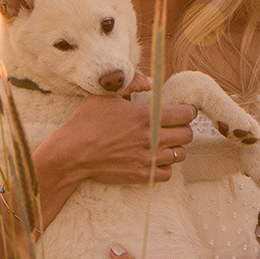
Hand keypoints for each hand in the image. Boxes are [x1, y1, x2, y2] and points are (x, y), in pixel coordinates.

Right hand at [45, 82, 196, 186]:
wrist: (72, 153)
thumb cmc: (87, 121)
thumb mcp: (107, 95)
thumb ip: (132, 83)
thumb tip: (151, 83)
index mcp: (146, 117)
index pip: (186, 114)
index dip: (188, 111)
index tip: (182, 110)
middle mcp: (151, 139)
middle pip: (188, 135)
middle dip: (183, 128)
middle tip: (172, 126)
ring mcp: (147, 159)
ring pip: (180, 155)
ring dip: (174, 147)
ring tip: (163, 142)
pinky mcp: (140, 175)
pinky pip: (167, 173)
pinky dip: (164, 166)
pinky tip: (154, 158)